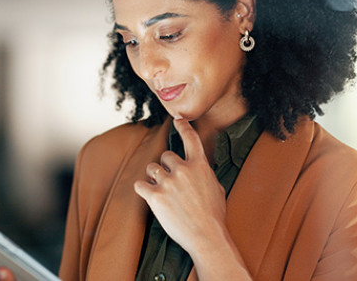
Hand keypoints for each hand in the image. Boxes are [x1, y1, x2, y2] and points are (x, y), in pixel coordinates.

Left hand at [133, 119, 227, 255]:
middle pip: (165, 156)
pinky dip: (143, 190)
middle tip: (171, 183)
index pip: (190, 139)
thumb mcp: (216, 187)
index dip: (183, 127)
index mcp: (200, 165)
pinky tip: (149, 196)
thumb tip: (198, 168)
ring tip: (162, 192)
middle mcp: (183, 170)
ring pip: (151, 168)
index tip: (178, 120)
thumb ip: (204, 173)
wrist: (206, 236)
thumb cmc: (214, 216)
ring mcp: (168, 182)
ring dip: (154, 178)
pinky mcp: (155, 196)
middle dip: (166, 167)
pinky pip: (140, 185)